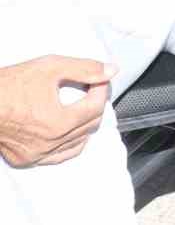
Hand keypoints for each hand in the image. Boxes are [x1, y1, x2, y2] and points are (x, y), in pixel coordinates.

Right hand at [0, 56, 116, 167]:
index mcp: (59, 122)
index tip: (99, 79)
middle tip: (92, 90)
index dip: (101, 89)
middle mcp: (50, 143)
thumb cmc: (9, 84)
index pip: (96, 106)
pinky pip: (59, 156)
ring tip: (81, 106)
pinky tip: (70, 130)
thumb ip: (84, 68)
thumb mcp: (50, 67)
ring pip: (78, 143)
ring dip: (85, 124)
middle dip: (95, 104)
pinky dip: (70, 143)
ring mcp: (37, 155)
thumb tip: (111, 71)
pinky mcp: (25, 160)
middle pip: (90, 125)